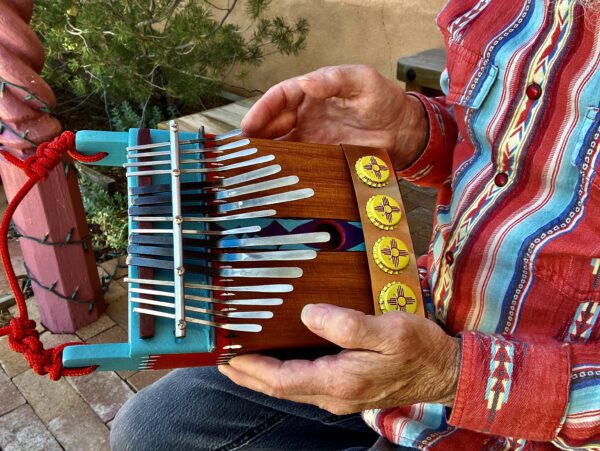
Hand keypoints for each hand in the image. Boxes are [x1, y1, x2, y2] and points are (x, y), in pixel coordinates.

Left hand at [219, 304, 459, 414]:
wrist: (445, 371)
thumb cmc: (419, 349)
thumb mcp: (387, 329)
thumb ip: (346, 324)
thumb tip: (308, 314)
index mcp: (340, 381)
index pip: (282, 380)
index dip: (252, 368)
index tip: (229, 355)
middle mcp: (335, 395)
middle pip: (280, 389)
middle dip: (248, 376)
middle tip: (222, 361)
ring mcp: (341, 396)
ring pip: (291, 389)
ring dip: (263, 376)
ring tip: (242, 361)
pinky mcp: (348, 390)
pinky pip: (305, 385)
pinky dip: (283, 375)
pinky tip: (278, 363)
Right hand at [241, 65, 427, 169]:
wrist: (402, 132)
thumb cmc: (384, 100)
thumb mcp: (364, 81)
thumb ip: (336, 79)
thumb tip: (306, 83)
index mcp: (311, 91)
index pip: (279, 97)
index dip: (262, 110)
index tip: (249, 125)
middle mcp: (305, 115)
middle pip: (273, 123)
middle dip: (255, 136)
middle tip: (242, 152)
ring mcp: (311, 137)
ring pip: (280, 144)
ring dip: (265, 154)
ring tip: (250, 167)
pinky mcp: (319, 157)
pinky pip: (296, 162)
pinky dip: (283, 168)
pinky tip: (273, 178)